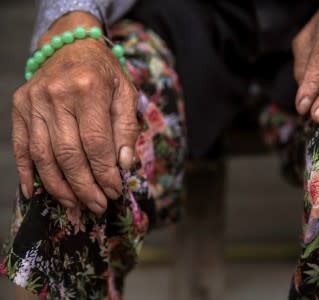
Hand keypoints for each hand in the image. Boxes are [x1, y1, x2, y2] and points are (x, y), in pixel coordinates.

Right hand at [12, 12, 138, 213]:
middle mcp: (56, 95)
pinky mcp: (19, 107)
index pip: (96, 144)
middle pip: (69, 154)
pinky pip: (21, 147)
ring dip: (59, 187)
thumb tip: (124, 165)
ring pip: (43, 155)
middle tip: (98, 206)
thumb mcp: (125, 93)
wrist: (72, 45)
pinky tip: (34, 193)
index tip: (115, 192)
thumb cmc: (104, 73)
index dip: (105, 173)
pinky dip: (26, 173)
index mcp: (88, 89)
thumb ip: (126, 128)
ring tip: (75, 205)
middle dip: (85, 187)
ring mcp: (33, 102)